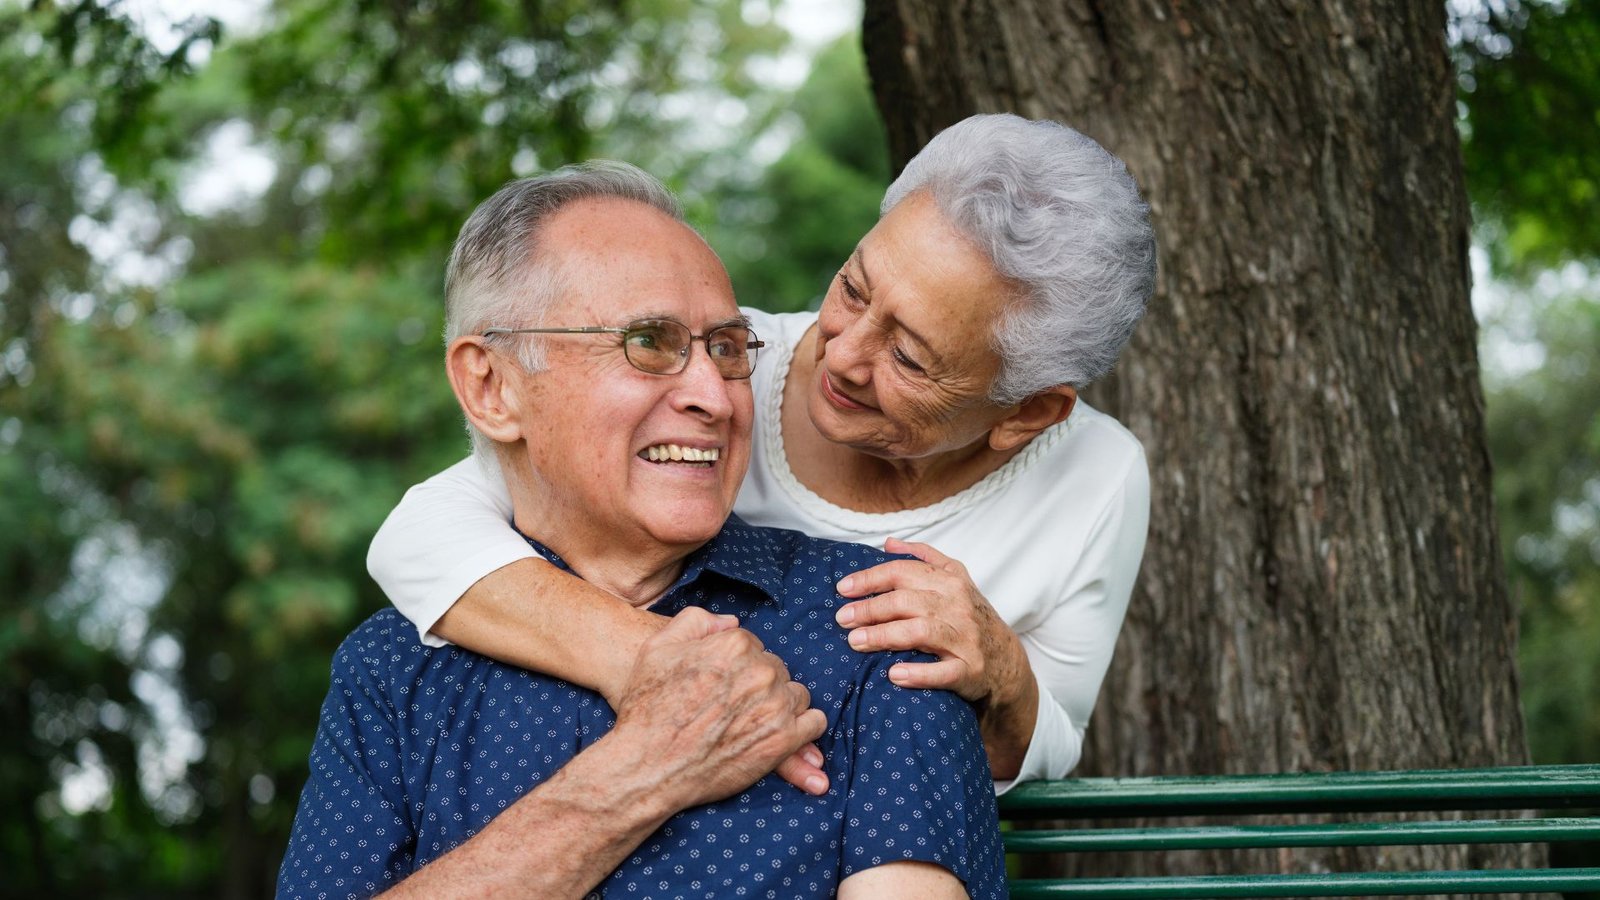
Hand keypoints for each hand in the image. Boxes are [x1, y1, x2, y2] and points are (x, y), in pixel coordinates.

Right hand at [611, 607, 829, 809]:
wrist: (647, 766)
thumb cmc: (648, 708)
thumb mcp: (658, 648)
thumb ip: (696, 622)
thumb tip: (731, 623)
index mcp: (734, 645)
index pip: (753, 646)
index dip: (736, 666)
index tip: (722, 685)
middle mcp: (760, 671)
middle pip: (776, 669)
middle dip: (759, 684)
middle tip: (734, 707)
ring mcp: (775, 706)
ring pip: (795, 694)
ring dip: (780, 704)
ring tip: (752, 721)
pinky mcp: (783, 740)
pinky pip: (813, 723)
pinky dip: (801, 728)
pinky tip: (780, 733)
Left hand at [834, 538, 1028, 705]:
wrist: (1006, 660)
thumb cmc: (970, 615)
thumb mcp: (955, 578)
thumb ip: (923, 556)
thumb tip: (888, 543)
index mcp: (949, 581)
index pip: (903, 572)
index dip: (870, 579)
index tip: (843, 589)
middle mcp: (957, 606)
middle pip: (907, 602)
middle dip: (870, 609)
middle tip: (842, 619)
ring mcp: (965, 639)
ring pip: (921, 632)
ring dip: (885, 636)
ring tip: (855, 641)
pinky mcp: (969, 670)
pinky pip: (943, 672)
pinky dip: (919, 673)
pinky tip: (894, 674)